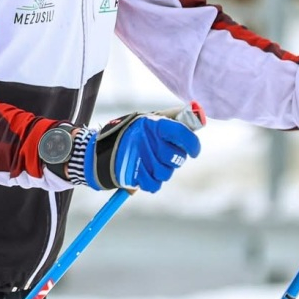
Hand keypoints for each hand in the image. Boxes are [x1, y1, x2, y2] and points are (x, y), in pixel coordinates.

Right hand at [66, 109, 201, 192]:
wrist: (100, 150)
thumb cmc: (132, 134)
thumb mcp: (149, 120)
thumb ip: (173, 118)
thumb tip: (198, 113)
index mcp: (153, 124)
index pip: (182, 133)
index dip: (193, 144)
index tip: (193, 151)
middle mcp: (147, 140)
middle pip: (176, 157)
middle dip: (173, 159)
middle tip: (164, 155)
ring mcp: (140, 158)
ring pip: (166, 173)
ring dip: (162, 170)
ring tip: (151, 162)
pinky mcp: (134, 175)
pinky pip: (154, 185)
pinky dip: (151, 181)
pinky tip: (144, 172)